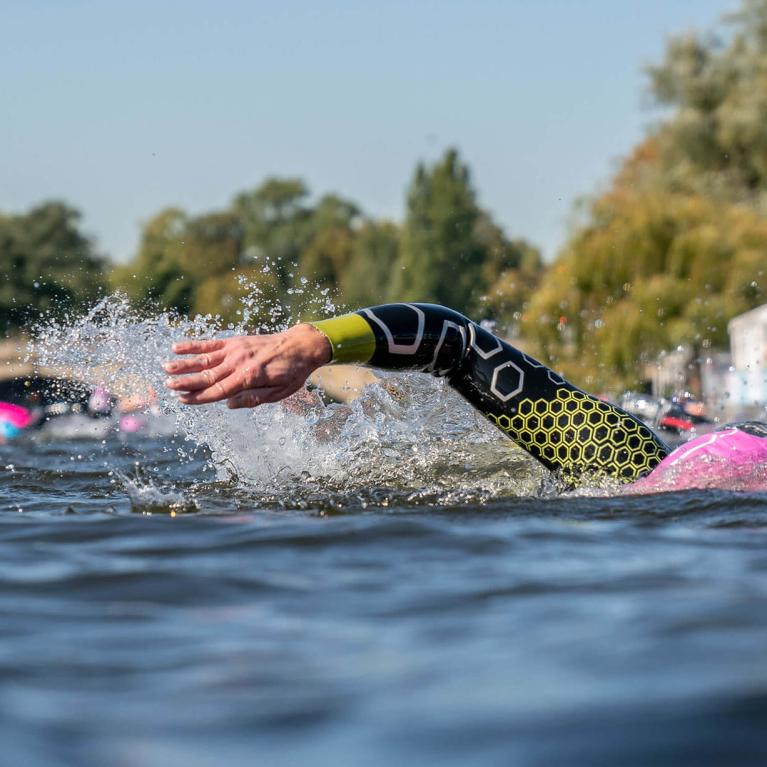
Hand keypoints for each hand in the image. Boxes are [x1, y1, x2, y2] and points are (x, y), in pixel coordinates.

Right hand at [163, 324, 331, 407]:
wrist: (301, 345)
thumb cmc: (292, 372)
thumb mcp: (280, 393)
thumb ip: (254, 398)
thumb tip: (229, 404)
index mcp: (250, 377)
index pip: (219, 390)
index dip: (200, 397)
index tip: (183, 400)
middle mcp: (240, 362)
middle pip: (208, 375)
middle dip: (186, 382)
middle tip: (168, 386)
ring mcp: (236, 350)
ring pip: (205, 359)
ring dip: (184, 364)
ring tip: (165, 368)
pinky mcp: (235, 341)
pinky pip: (211, 343)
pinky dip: (194, 345)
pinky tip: (177, 347)